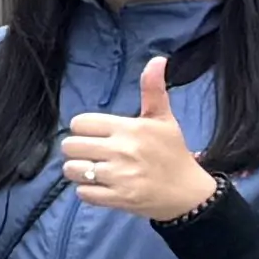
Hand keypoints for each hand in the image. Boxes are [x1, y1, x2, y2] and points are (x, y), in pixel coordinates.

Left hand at [60, 53, 216, 222]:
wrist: (188, 192)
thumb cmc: (172, 152)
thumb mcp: (163, 119)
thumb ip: (153, 90)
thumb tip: (156, 60)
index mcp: (130, 128)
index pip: (80, 123)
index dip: (83, 129)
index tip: (96, 135)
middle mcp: (122, 150)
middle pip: (70, 146)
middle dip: (77, 150)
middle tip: (93, 154)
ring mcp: (119, 176)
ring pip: (71, 169)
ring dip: (78, 171)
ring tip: (94, 170)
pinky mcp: (117, 198)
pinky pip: (82, 192)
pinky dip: (87, 191)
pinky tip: (101, 186)